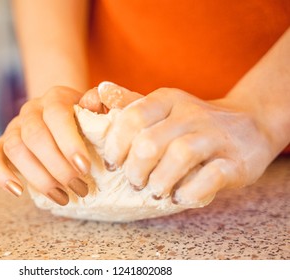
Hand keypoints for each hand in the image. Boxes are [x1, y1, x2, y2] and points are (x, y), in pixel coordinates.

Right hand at [0, 86, 92, 204]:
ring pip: (15, 150)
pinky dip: (1, 176)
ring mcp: (14, 127)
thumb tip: (96, 103)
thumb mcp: (97, 107)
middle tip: (80, 188)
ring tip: (63, 197)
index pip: (57, 116)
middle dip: (58, 168)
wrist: (61, 113)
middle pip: (35, 137)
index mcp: (55, 97)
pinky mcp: (1, 144)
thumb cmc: (84, 117)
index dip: (69, 142)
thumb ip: (102, 104)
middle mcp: (31, 110)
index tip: (84, 168)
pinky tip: (19, 192)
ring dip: (38, 177)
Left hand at [83, 82, 273, 207]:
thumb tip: (99, 92)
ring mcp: (215, 136)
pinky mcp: (235, 161)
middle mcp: (191, 113)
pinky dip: (191, 192)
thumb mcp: (163, 107)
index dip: (115, 146)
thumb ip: (131, 103)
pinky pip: (211, 176)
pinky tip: (180, 196)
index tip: (113, 164)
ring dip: (160, 181)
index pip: (131, 118)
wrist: (250, 125)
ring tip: (156, 191)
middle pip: (150, 142)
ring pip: (180, 156)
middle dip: (134, 169)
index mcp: (167, 100)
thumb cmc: (192, 123)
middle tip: (134, 182)